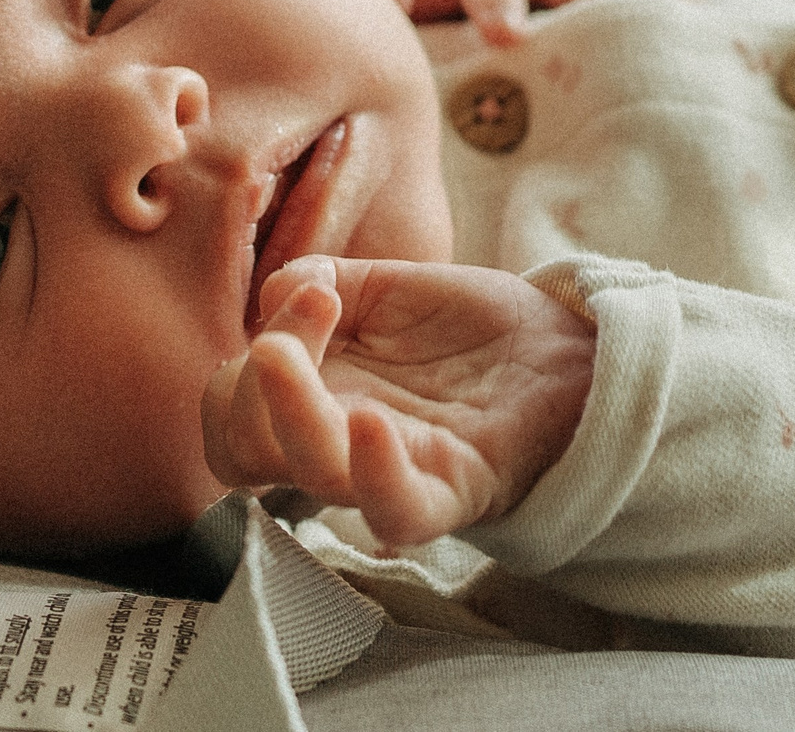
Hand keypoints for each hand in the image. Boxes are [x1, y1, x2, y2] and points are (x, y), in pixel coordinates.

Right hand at [201, 255, 596, 547]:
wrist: (565, 345)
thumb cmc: (468, 328)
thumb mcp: (384, 287)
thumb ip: (323, 283)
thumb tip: (277, 291)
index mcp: (311, 398)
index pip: (229, 413)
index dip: (236, 365)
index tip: (303, 295)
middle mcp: (339, 445)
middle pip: (248, 451)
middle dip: (252, 380)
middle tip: (312, 309)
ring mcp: (394, 471)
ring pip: (316, 476)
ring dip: (292, 411)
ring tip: (291, 350)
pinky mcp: (457, 489)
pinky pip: (401, 510)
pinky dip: (375, 473)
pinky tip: (371, 422)